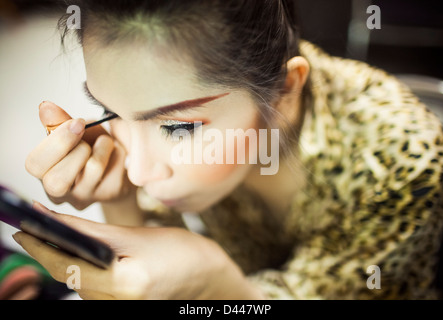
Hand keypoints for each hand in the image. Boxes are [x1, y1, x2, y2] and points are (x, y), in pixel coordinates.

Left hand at [12, 202, 263, 299]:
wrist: (207, 279)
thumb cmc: (182, 253)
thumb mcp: (138, 237)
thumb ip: (96, 234)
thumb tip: (59, 222)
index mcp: (120, 285)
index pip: (66, 263)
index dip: (40, 244)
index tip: (22, 226)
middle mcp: (114, 303)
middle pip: (66, 275)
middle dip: (45, 251)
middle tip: (28, 228)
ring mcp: (115, 306)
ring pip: (75, 281)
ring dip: (60, 258)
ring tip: (46, 236)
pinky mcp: (119, 304)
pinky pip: (89, 286)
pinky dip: (77, 267)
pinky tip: (75, 252)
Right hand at [25, 101, 132, 209]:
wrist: (122, 164)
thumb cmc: (92, 147)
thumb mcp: (75, 132)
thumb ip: (60, 122)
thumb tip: (46, 107)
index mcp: (44, 173)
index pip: (35, 165)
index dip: (56, 142)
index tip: (76, 123)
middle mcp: (60, 192)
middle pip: (57, 180)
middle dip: (77, 148)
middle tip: (88, 135)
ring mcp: (86, 197)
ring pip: (93, 168)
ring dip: (102, 145)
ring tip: (105, 141)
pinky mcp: (110, 194)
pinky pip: (116, 167)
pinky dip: (119, 152)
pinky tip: (117, 154)